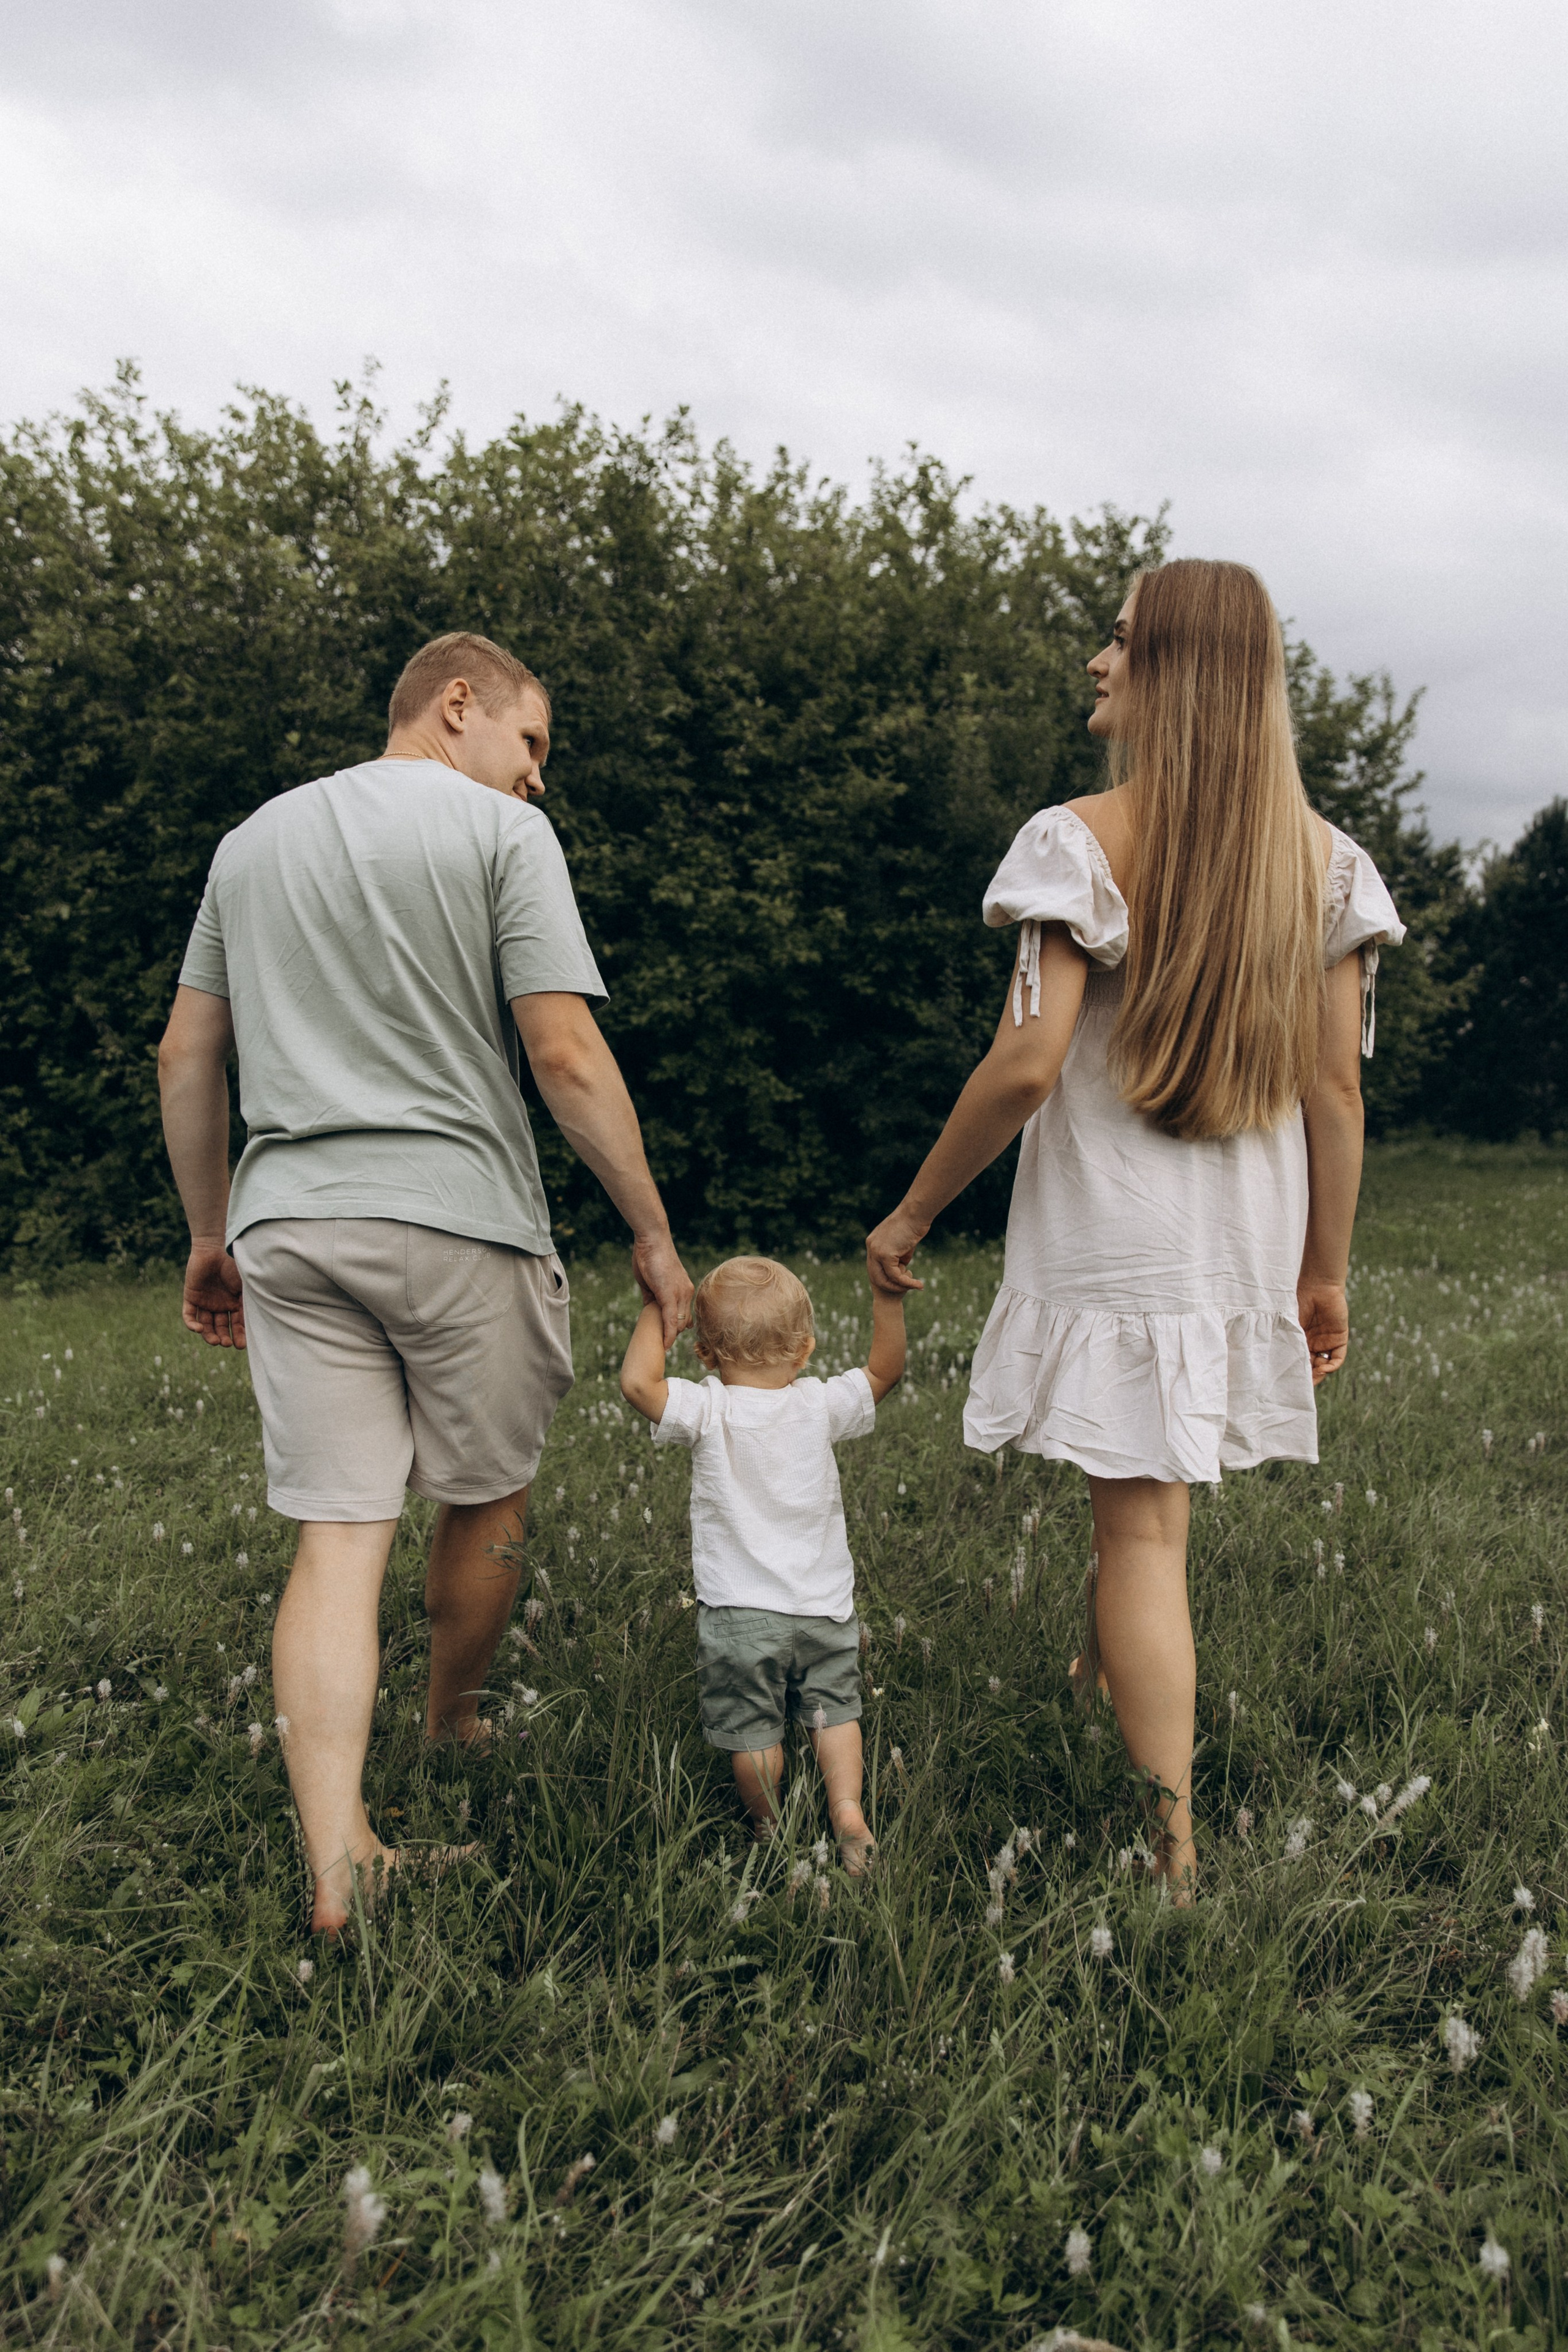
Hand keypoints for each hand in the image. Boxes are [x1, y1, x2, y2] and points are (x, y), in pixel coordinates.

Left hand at [183, 1243, 245, 1347]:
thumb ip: (249, 1301)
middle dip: (225, 1337)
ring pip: (205, 1325)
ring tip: (215, 1342)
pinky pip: (189, 1316)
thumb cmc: (231, 1266)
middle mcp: (219, 1306)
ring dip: (209, 1335)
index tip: (241, 1345)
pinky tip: (199, 1329)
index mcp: (233, 1303)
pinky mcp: (191, 1298)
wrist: (211, 1250)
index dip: (239, 1335)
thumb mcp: (244, 1286)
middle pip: (221, 1328)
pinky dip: (192, 1325)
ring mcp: (204, 1303)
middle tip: (228, 1343)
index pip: (237, 1324)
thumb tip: (263, 1319)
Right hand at [633, 1232, 693, 1347]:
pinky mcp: (671, 1294)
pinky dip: (669, 1334)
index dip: (676, 1328)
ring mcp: (680, 1294)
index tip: (669, 1338)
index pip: (684, 1315)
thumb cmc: (649, 1257)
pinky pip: (672, 1320)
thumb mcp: (650, 1281)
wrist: (652, 1240)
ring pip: (679, 1324)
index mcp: (683, 1289)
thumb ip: (651, 1296)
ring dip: (670, 1336)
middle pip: (683, 1323)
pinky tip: (665, 1344)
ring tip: (660, 1347)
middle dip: (673, 1334)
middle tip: (661, 1344)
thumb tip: (648, 1308)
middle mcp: (686, 1293)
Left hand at [865, 1205, 927, 1295]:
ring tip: (916, 1286)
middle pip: (875, 1275)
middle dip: (891, 1285)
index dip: (887, 1276)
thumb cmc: (913, 1224)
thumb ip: (899, 1255)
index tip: (902, 1279)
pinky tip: (918, 1284)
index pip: (875, 1266)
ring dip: (900, 1287)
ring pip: (883, 1279)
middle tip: (907, 1288)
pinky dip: (907, 1283)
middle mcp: (871, 1246)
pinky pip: (895, 1276)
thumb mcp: (903, 1243)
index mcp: (873, 1242)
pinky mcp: (885, 1254)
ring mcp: (876, 1250)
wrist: (916, 1212)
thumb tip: (901, 1268)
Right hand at [1297, 1279, 1347, 1384]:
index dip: (1296, 1371)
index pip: (1299, 1360)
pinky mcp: (1339, 1338)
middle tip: (1302, 1384)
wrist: (1318, 1285)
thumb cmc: (1300, 1300)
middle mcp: (1313, 1343)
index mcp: (1300, 1339)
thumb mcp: (1290, 1323)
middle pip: (1312, 1366)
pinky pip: (1338, 1357)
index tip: (1289, 1380)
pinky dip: (1331, 1366)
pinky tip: (1324, 1368)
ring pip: (1324, 1365)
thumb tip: (1282, 1362)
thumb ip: (1289, 1340)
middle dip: (1308, 1376)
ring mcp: (1326, 1341)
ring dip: (1319, 1373)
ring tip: (1312, 1374)